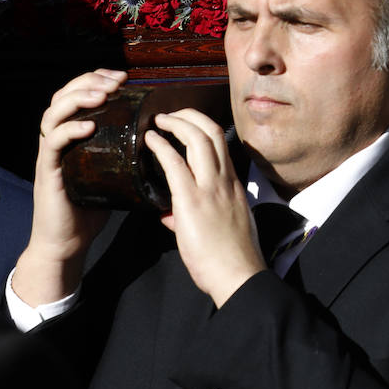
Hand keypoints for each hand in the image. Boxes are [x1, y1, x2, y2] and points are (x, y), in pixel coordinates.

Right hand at [12, 69, 127, 305]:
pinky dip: (69, 131)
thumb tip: (165, 141)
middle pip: (63, 96)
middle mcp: (59, 139)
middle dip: (89, 82)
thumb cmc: (94, 207)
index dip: (98, 80)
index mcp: (76, 136)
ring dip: (78, 99)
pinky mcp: (47, 171)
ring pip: (53, 113)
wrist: (69, 241)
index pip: (80, 95)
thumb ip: (130, 154)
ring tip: (101, 96)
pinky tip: (87, 126)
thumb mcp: (116, 173)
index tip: (123, 77)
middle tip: (114, 82)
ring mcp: (51, 154)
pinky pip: (52, 144)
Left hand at [145, 109, 264, 306]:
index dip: (203, 128)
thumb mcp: (220, 230)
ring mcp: (211, 189)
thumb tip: (168, 216)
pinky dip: (161, 146)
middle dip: (190, 116)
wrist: (237, 275)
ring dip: (176, 123)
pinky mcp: (193, 201)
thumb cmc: (230, 259)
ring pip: (198, 139)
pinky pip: (175, 164)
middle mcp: (225, 181)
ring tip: (159, 120)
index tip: (186, 124)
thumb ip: (191, 217)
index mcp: (233, 186)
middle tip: (170, 113)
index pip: (222, 146)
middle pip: (212, 132)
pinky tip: (150, 140)